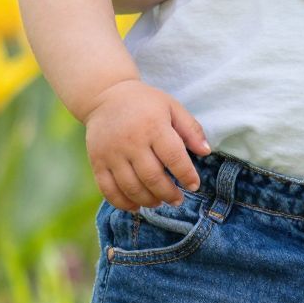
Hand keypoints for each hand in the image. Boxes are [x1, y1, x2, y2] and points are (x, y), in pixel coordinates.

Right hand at [84, 79, 210, 211]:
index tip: (194, 185)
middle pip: (152, 177)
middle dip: (168, 194)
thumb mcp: (172, 107)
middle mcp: (131, 142)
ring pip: (131, 187)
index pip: (174, 157)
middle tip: (178, 200)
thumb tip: (206, 151)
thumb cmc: (145, 103)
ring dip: (148, 201)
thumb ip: (191, 129)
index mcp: (153, 126)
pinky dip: (122, 203)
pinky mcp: (97, 161)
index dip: (186, 175)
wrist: (105, 96)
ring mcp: (112, 153)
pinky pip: (108, 190)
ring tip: (159, 202)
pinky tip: (136, 206)